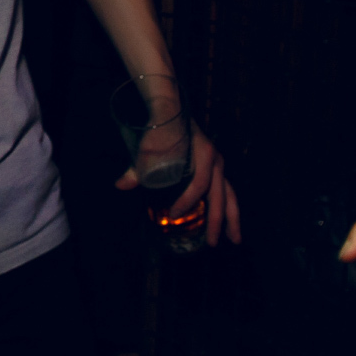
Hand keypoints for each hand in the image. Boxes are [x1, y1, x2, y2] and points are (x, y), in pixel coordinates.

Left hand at [114, 121, 240, 246]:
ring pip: (230, 195)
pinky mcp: (215, 169)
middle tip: (212, 243)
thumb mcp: (147, 149)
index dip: (187, 201)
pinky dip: (227, 208)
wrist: (170, 111)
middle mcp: (215, 161)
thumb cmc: (159, 131)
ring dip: (232, 218)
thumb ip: (136, 169)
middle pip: (221, 195)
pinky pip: (225, 191)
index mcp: (203, 155)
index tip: (172, 214)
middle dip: (217, 221)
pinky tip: (225, 225)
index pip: (199, 184)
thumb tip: (121, 185)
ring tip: (234, 239)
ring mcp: (218, 165)